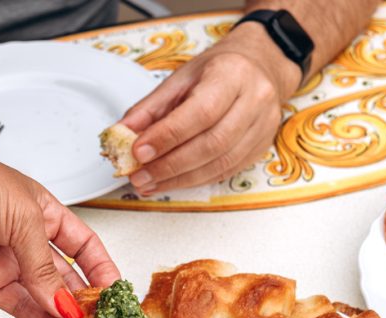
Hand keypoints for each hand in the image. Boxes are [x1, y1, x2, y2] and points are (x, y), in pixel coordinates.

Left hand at [0, 146, 118, 317]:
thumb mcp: (24, 218)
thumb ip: (45, 267)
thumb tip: (64, 304)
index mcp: (43, 212)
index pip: (83, 245)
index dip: (101, 269)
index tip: (116, 292)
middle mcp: (26, 239)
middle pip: (66, 277)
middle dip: (87, 302)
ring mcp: (7, 263)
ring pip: (46, 298)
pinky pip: (21, 308)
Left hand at [119, 23, 300, 194]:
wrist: (259, 66)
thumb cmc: (218, 70)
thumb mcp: (181, 78)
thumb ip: (151, 107)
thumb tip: (122, 133)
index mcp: (232, 74)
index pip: (201, 112)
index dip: (168, 136)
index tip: (139, 151)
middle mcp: (255, 100)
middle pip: (213, 143)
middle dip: (171, 165)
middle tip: (140, 175)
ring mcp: (263, 126)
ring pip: (221, 164)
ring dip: (181, 179)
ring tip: (151, 183)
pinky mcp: (262, 147)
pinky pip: (227, 172)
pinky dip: (196, 180)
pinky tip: (172, 182)